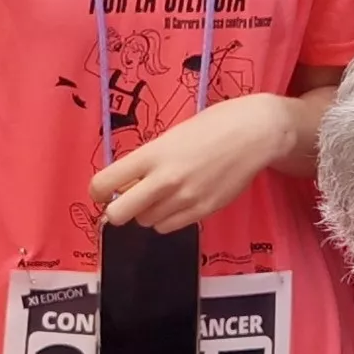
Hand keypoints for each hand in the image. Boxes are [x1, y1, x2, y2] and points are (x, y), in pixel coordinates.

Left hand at [87, 93, 296, 230]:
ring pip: (146, 222)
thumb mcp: (172, 136)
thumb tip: (127, 183)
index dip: (98, 191)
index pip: (104, 183)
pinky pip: (169, 227)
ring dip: (147, 212)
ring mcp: (185, 199)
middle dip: (117, 210)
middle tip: (127, 200)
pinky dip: (167, 219)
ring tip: (163, 194)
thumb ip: (149, 160)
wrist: (255, 134)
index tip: (103, 190)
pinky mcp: (203, 212)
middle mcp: (165, 180)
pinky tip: (179, 201)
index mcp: (153, 154)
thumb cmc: (213, 125)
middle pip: (119, 214)